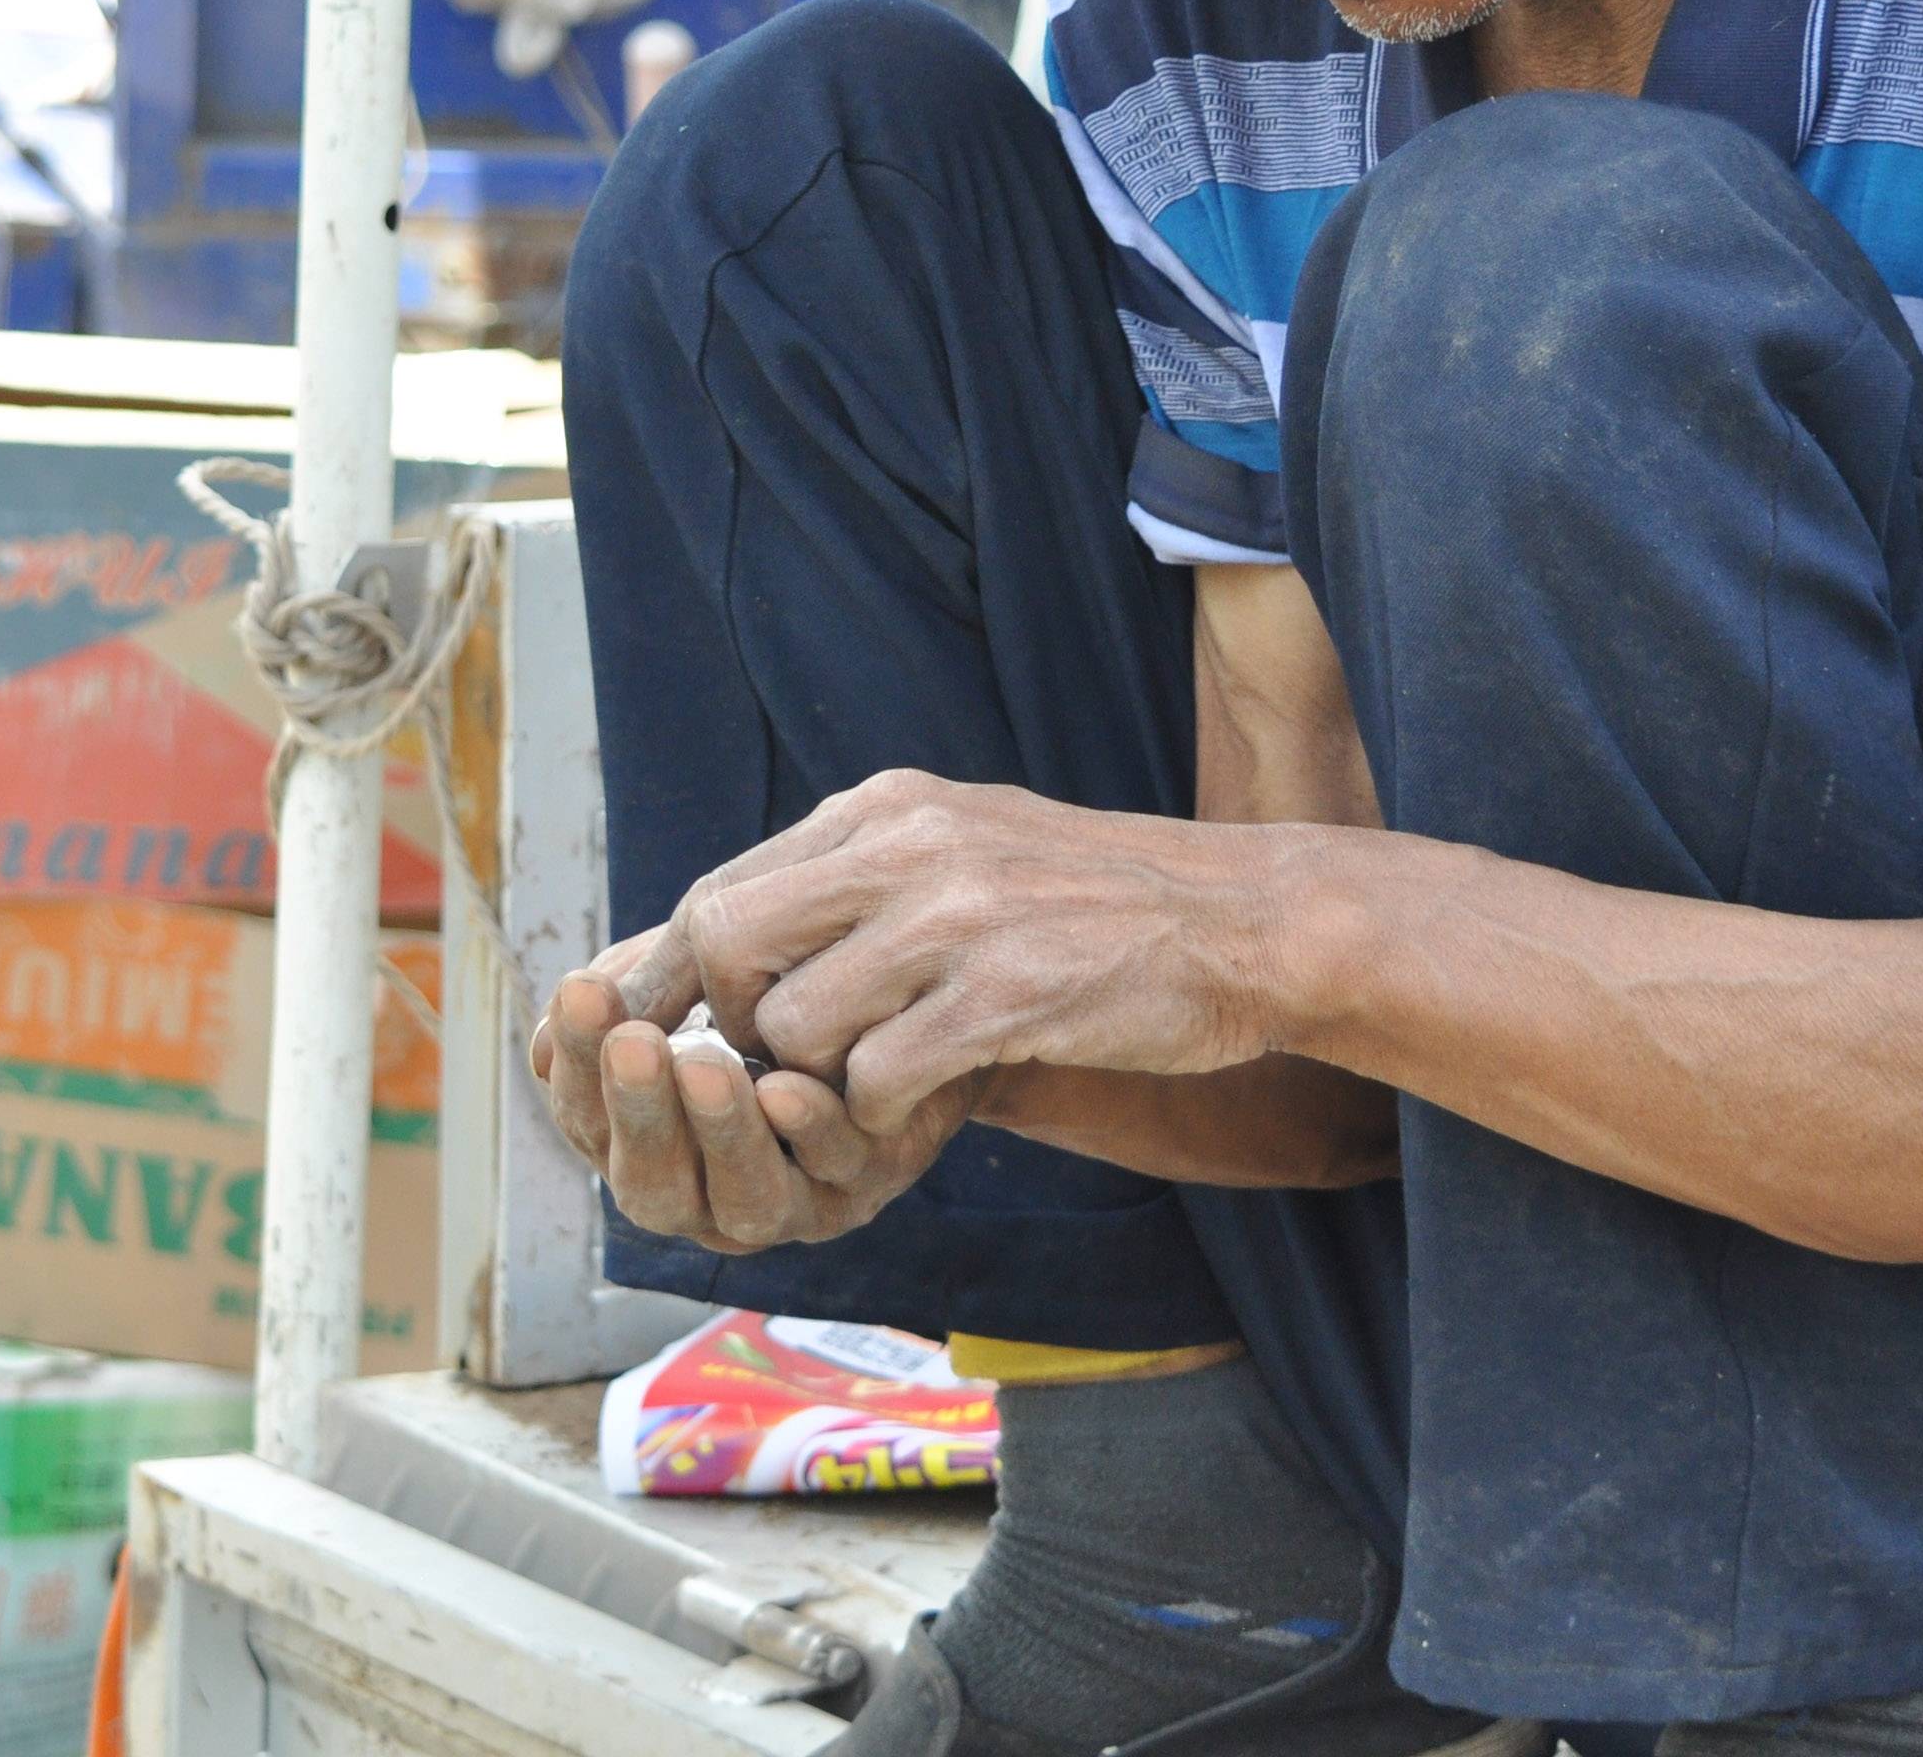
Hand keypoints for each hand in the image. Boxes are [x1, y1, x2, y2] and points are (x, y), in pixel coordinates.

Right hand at [529, 959, 982, 1252]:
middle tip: (634, 1042)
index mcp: (647, 1141)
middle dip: (639, 1113)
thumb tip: (546, 1032)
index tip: (582, 991)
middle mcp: (709, 1191)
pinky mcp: (867, 1181)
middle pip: (654, 1187)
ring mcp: (791, 1199)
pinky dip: (808, 1131)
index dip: (577, 1064)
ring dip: (719, 1132)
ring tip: (705, 1064)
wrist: (896, 981)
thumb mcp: (697, 966)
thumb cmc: (775, 977)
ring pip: (744, 1198)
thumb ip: (633, 993)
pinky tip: (788, 1085)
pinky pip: (835, 1167)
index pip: (591, 1120)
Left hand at [606, 771, 1293, 1136]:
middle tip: (788, 1068)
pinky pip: (880, 1078)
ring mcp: (959, 916)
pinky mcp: (1009, 993)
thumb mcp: (967, 847)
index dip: (677, 978)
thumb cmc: (1097, 905)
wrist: (1248, 921)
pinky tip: (932, 1100)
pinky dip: (888, 1113)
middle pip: (729, 943)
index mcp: (889, 808)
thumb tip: (728, 935)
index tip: (674, 1039)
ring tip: (880, 1080)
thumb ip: (858, 878)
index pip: (720, 889)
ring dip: (820, 1079)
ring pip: (795, 1024)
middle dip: (735, 1027)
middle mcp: (910, 844)